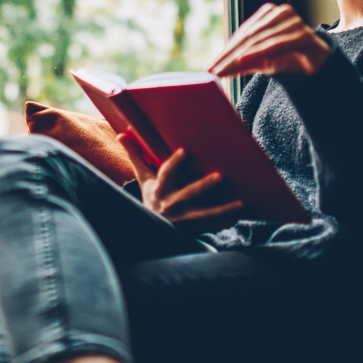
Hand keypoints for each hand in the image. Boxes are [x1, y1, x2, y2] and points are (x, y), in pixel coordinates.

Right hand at [117, 132, 242, 227]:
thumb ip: (136, 155)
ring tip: (240, 203)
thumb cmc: (151, 196)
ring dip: (223, 209)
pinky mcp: (192, 229)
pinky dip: (224, 223)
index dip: (174, 163)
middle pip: (188, 195)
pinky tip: (237, 217)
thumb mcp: (143, 178)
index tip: (184, 151)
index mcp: (159, 190)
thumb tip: (121, 134)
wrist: (151, 227)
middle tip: (220, 176)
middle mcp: (170, 205)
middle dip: (204, 186)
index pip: (165, 174)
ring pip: (204, 215)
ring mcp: (182, 219)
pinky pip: (210, 226)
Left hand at [209, 3, 330, 77]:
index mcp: (268, 14)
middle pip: (249, 37)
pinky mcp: (303, 35)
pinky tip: (243, 61)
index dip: (226, 52)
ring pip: (260, 40)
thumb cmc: (287, 59)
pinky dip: (259, 53)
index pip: (243, 34)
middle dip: (229, 56)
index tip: (211, 68)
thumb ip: (241, 63)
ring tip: (224, 70)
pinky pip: (276, 44)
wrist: (317, 65)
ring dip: (239, 57)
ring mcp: (294, 22)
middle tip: (214, 71)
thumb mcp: (260, 62)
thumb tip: (216, 70)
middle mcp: (280, 12)